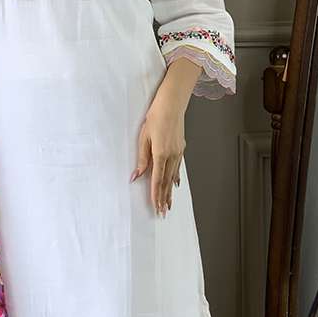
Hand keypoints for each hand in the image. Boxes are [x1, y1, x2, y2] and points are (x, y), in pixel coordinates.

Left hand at [130, 97, 184, 215]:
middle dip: (164, 199)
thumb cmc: (155, 117)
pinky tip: (175, 185)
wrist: (171, 104)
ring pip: (172, 177)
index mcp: (161, 154)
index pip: (157, 180)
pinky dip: (175, 178)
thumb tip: (137, 176)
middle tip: (162, 212)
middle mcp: (172, 155)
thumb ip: (142, 159)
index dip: (155, 195)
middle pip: (166, 182)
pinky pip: (177, 168)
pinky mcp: (180, 148)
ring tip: (169, 204)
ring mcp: (178, 152)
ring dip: (170, 192)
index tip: (155, 206)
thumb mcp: (143, 137)